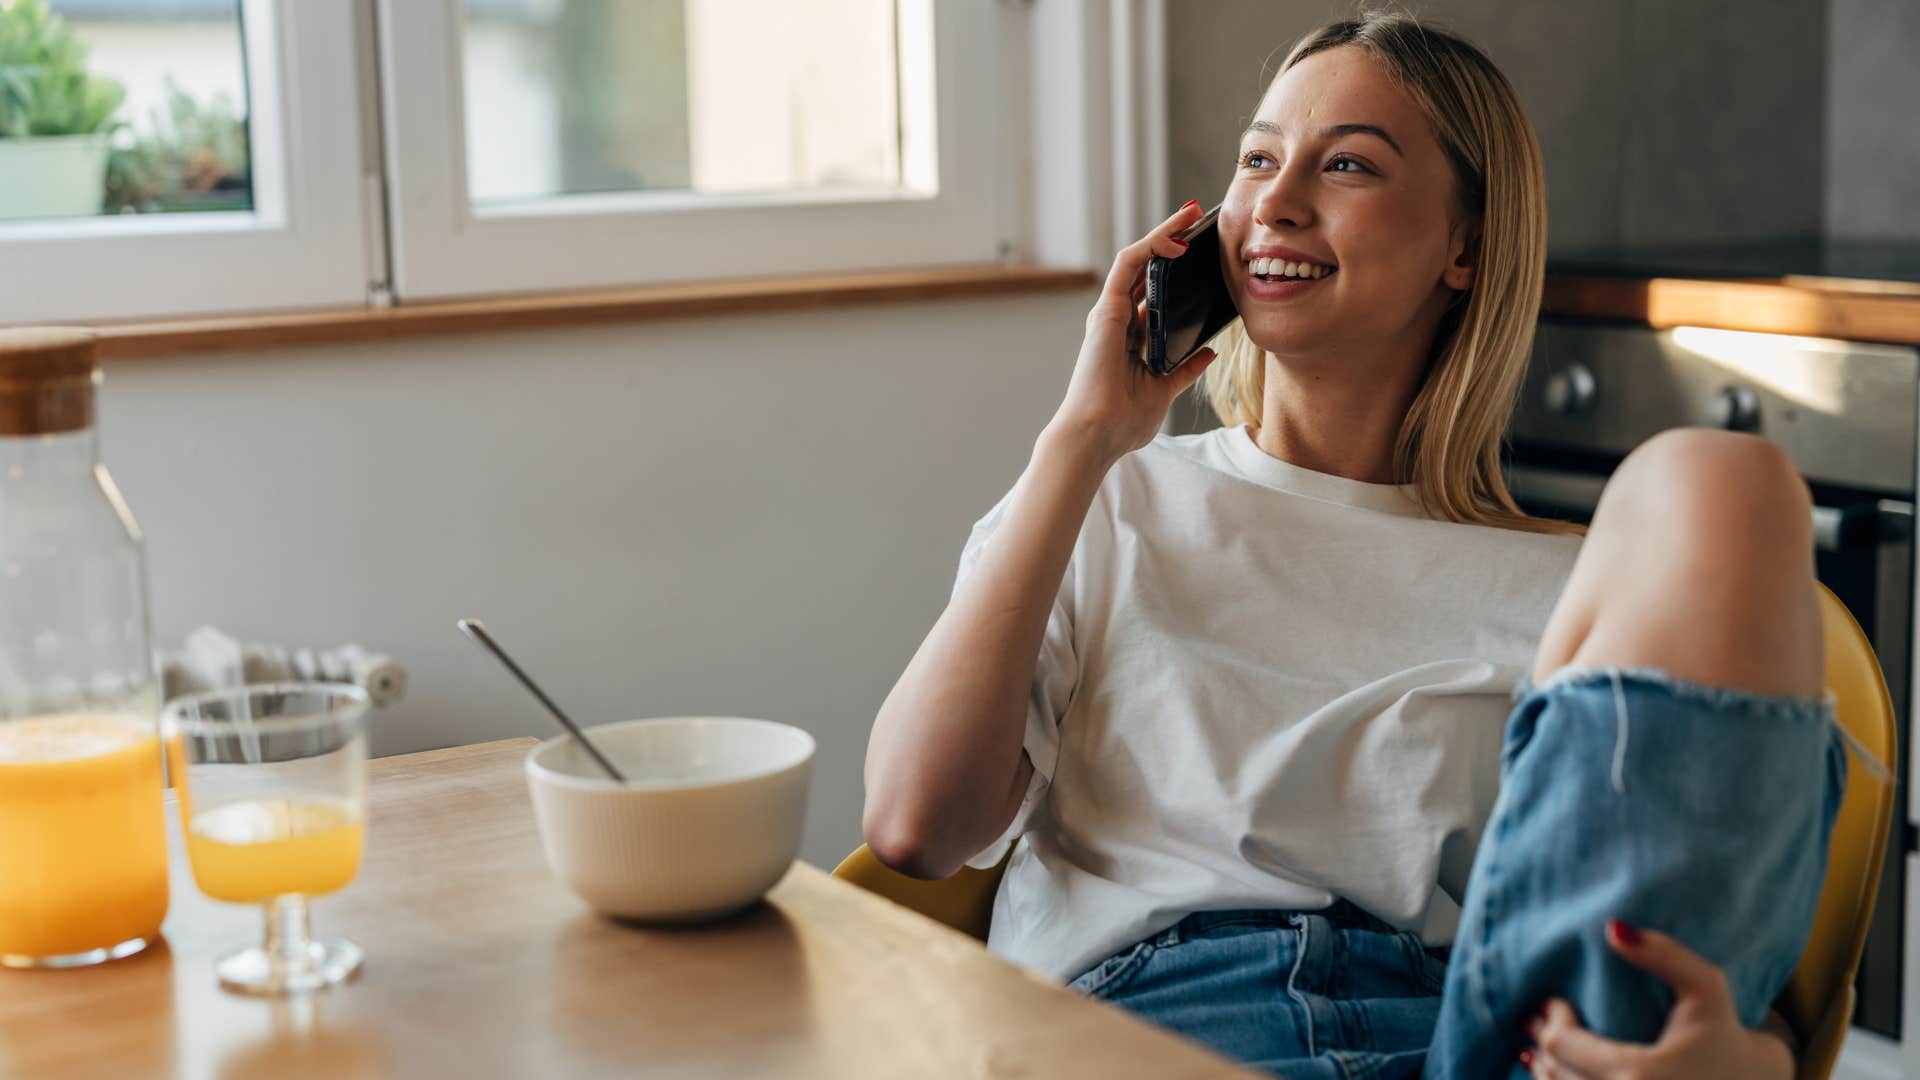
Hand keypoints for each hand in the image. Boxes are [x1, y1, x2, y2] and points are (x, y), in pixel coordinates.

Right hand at [1048, 199, 1220, 462]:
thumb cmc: (1123, 421)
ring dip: (1164, 233)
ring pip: (1138, 259)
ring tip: (1191, 214)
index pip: (1153, 292)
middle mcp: (1118, 321)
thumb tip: (1207, 353)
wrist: (1098, 435)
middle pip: (1147, 269)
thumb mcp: (1165, 390)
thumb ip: (1184, 369)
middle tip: (1199, 218)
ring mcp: (1110, 313)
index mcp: (1130, 338)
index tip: (1201, 251)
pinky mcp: (1106, 310)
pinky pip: (1128, 266)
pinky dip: (1151, 247)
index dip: (1173, 269)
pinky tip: (1176, 239)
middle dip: (1171, 240)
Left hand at [1521, 920, 1793, 1079]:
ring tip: (1541, 1047)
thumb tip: (1613, 929)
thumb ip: (1664, 953)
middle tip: (1537, 1019)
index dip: (1551, 1019)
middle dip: (1544, 1043)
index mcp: (1641, 1076)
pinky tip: (1555, 1073)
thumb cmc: (1725, 1033)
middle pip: (1556, 1073)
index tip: (1555, 1001)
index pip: (1562, 1045)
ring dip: (1547, 1070)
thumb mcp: (1706, 986)